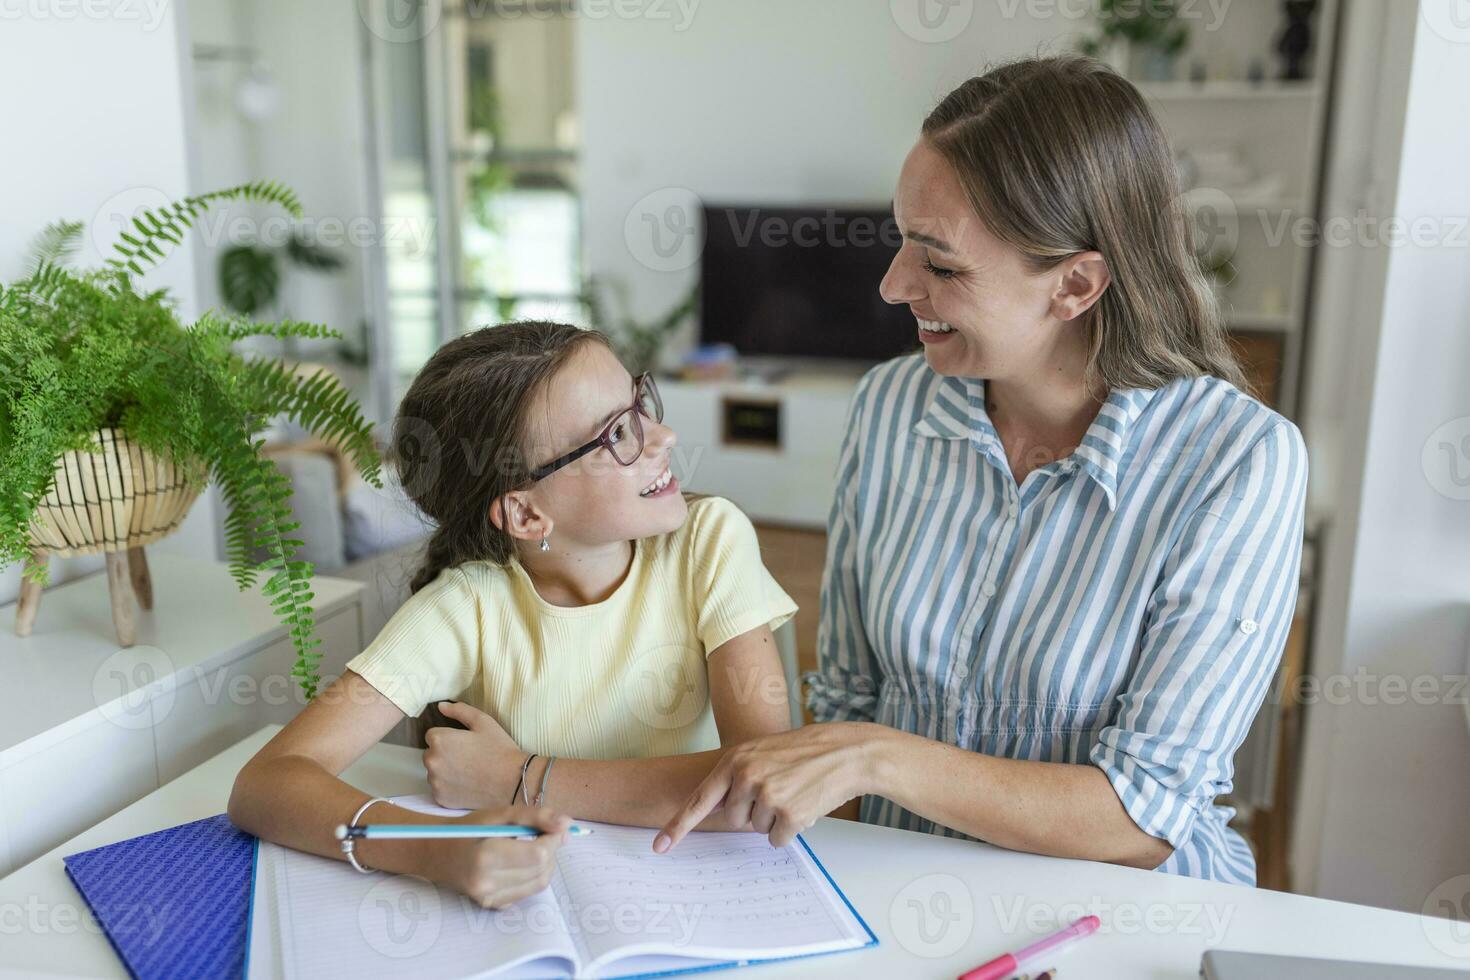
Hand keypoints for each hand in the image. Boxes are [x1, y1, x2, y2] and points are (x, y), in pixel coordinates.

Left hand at [424, 700, 524, 808]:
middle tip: (468, 758)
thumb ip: (459, 710)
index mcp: (439, 740)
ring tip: (469, 772)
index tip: (465, 744)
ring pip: (434, 772)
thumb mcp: (483, 722)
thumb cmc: (499, 749)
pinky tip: (467, 784)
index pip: (432, 735)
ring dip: (445, 771)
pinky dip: (449, 787)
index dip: (450, 738)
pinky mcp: (440, 798)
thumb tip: (441, 706)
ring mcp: (435, 782)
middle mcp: (432, 761)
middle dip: (444, 754)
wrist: (513, 782)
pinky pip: (439, 789)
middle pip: (431, 754)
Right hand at [424, 805, 569, 908]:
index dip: (553, 839)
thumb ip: (534, 816)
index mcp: (486, 855)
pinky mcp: (492, 905)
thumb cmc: (468, 829)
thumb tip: (567, 824)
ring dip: (545, 864)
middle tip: (545, 834)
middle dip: (552, 851)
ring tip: (534, 846)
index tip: (554, 827)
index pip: (538, 854)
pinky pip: (526, 892)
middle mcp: (487, 882)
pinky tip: (520, 862)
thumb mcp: (499, 814)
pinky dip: (532, 876)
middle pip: (541, 870)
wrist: (436, 853)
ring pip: (538, 883)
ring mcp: (489, 898)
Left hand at [653, 722, 876, 852]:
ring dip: (775, 820)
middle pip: (733, 820)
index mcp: (735, 761)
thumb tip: (717, 807)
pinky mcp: (789, 814)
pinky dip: (790, 830)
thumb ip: (736, 774)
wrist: (845, 752)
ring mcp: (768, 795)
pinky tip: (805, 805)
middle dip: (752, 814)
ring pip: (757, 830)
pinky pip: (777, 839)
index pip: (699, 800)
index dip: (677, 827)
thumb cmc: (804, 751)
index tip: (660, 847)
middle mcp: (747, 777)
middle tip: (777, 792)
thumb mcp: (762, 751)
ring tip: (795, 792)